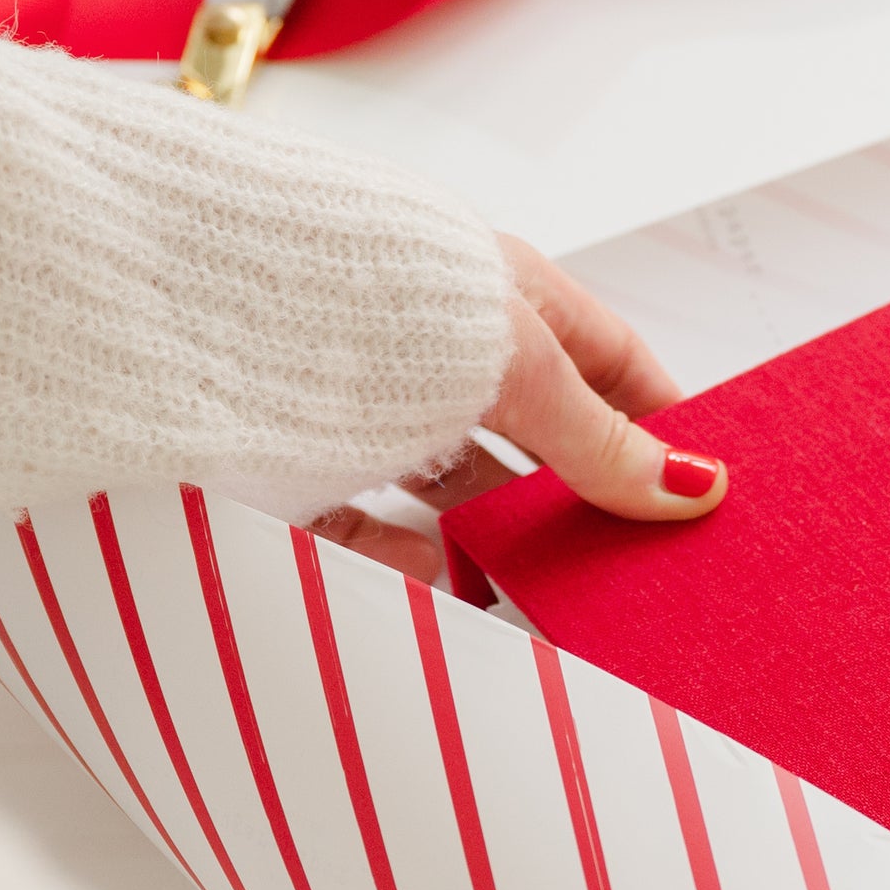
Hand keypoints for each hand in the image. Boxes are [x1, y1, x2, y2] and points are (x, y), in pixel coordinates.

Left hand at [307, 235, 725, 582]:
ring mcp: (365, 406)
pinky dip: (407, 564)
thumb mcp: (513, 368)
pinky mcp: (297, 467)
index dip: (659, 421)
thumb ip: (598, 439)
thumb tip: (695, 488)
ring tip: (541, 594)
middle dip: (582, 495)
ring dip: (496, 540)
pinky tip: (441, 591)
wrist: (185, 303)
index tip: (704, 492)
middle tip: (632, 564)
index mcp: (501, 296)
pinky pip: (367, 529)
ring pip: (451, 488)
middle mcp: (436, 348)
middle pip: (534, 433)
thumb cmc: (362, 296)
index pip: (609, 362)